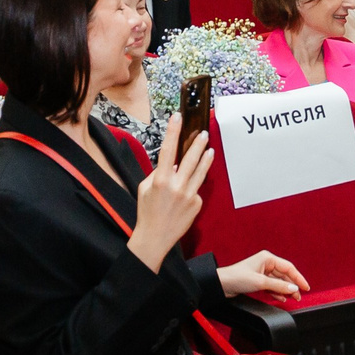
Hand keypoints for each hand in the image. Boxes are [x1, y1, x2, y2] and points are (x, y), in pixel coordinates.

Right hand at [132, 116, 211, 260]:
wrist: (155, 238)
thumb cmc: (147, 212)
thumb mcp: (145, 189)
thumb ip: (158, 174)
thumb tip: (172, 165)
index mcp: (161, 180)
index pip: (168, 150)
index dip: (173, 131)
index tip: (178, 117)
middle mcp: (177, 186)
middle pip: (191, 159)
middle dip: (198, 143)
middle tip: (203, 133)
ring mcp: (189, 196)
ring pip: (201, 172)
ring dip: (206, 159)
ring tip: (210, 149)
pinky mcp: (197, 204)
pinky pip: (196, 190)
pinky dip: (192, 188)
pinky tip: (186, 193)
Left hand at [217, 252, 308, 299]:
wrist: (221, 284)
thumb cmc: (237, 277)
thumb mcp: (261, 282)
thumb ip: (279, 286)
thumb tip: (294, 288)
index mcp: (268, 258)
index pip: (289, 268)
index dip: (299, 278)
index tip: (306, 287)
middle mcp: (266, 263)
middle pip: (285, 275)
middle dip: (292, 286)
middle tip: (299, 296)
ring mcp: (262, 272)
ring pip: (279, 281)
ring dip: (285, 290)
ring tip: (292, 298)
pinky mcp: (258, 280)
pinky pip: (272, 286)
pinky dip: (277, 292)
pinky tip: (281, 298)